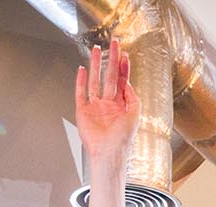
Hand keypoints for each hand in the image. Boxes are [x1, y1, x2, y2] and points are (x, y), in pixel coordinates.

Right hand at [75, 41, 139, 159]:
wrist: (109, 153)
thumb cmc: (122, 140)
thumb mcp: (135, 114)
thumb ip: (133, 97)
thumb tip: (129, 83)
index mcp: (121, 106)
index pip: (123, 81)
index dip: (124, 68)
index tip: (125, 54)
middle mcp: (108, 105)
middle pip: (110, 76)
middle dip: (112, 59)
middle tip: (113, 44)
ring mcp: (95, 107)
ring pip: (95, 81)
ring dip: (95, 65)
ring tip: (96, 50)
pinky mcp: (83, 111)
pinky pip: (80, 93)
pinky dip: (80, 81)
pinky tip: (81, 70)